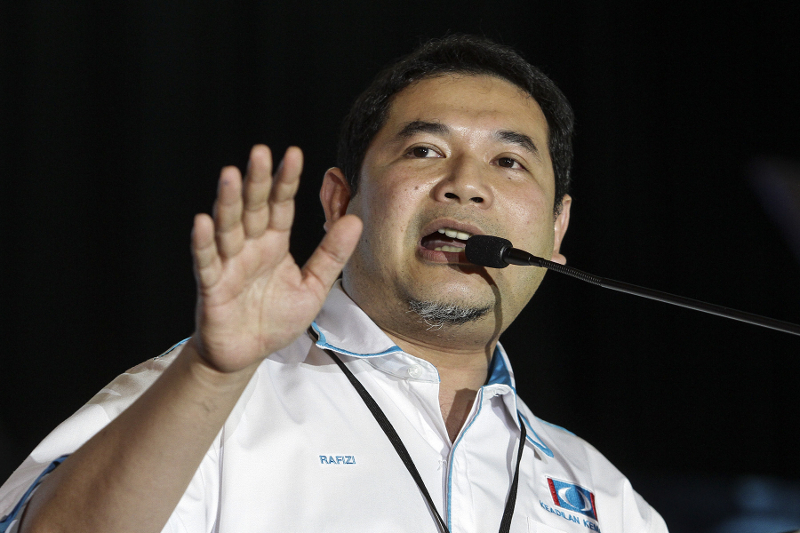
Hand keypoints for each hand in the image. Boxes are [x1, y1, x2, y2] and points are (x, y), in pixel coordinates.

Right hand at [190, 145, 361, 372]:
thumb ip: (332, 254)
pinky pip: (206, 262)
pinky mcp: (212, 287)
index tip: (293, 154)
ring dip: (228, 202)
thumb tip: (355, 219)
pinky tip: (203, 222)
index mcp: (275, 243)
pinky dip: (203, 243)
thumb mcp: (313, 286)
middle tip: (261, 151)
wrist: (247, 354)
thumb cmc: (277, 318)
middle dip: (257, 181)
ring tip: (231, 175)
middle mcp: (250, 247)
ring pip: (228, 227)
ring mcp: (229, 264)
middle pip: (253, 208)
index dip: (286, 181)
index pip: (281, 205)